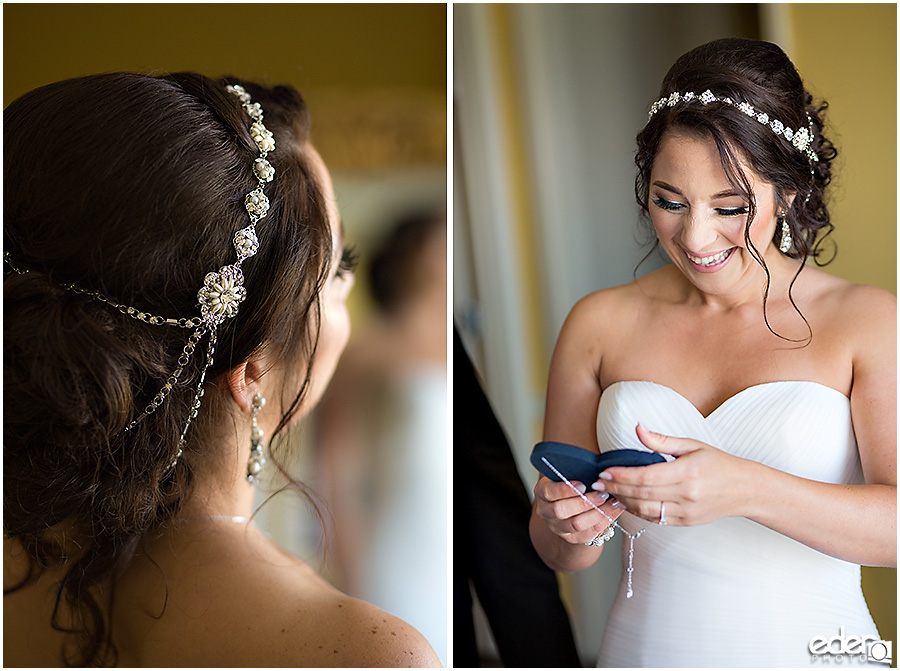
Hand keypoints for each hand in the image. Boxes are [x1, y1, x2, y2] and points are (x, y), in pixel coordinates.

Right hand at [533, 475, 624, 544]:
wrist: (573, 504)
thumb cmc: (573, 484)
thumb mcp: (568, 474)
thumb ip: (577, 472)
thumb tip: (596, 469)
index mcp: (542, 492)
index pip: (549, 492)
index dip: (566, 489)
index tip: (583, 485)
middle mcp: (545, 511)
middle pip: (560, 511)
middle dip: (584, 502)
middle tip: (601, 494)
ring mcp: (557, 527)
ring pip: (576, 524)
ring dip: (597, 513)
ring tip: (611, 502)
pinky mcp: (571, 538)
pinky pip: (588, 534)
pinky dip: (604, 522)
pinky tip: (613, 511)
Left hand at [591, 424, 751, 525]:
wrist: (745, 490)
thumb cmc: (718, 463)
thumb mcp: (692, 445)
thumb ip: (662, 440)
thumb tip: (638, 428)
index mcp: (687, 473)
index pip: (646, 477)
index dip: (622, 476)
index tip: (605, 472)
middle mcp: (686, 495)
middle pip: (642, 494)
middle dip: (616, 489)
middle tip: (598, 484)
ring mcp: (686, 512)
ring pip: (646, 510)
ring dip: (623, 502)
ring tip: (608, 494)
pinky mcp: (685, 522)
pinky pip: (656, 519)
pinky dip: (638, 512)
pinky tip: (626, 503)